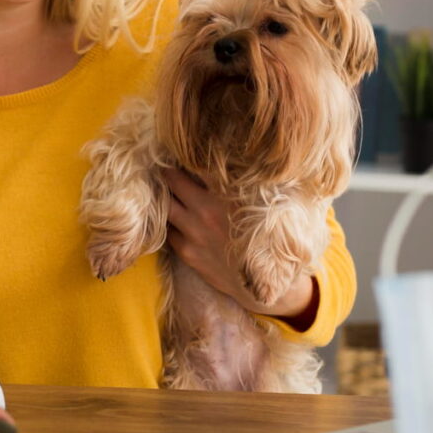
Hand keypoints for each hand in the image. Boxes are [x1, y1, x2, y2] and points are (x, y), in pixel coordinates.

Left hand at [164, 168, 314, 320]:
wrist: (266, 285)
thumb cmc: (268, 239)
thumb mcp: (263, 205)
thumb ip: (244, 183)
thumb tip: (230, 160)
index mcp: (227, 196)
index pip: (198, 164)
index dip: (188, 153)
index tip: (183, 147)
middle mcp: (206, 211)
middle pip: (172, 180)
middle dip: (168, 170)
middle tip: (165, 163)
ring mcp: (194, 233)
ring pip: (165, 205)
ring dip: (164, 195)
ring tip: (163, 188)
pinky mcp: (187, 253)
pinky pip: (168, 231)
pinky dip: (169, 221)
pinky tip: (172, 216)